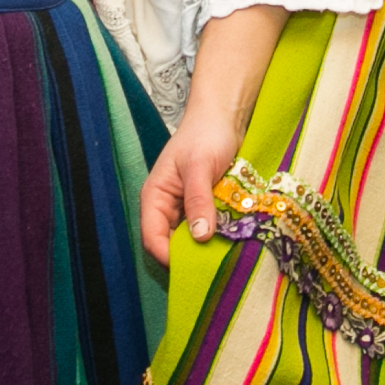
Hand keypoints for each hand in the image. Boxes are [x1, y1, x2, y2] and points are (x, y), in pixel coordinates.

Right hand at [138, 119, 239, 262]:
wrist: (224, 116)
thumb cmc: (206, 135)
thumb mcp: (200, 167)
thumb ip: (198, 200)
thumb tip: (200, 237)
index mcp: (154, 197)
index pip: (152, 238)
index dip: (168, 257)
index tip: (194, 267)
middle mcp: (166, 207)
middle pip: (169, 244)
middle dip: (188, 256)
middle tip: (213, 266)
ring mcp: (185, 209)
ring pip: (189, 240)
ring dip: (204, 248)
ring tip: (225, 256)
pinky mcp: (203, 208)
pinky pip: (205, 230)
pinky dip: (216, 237)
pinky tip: (231, 242)